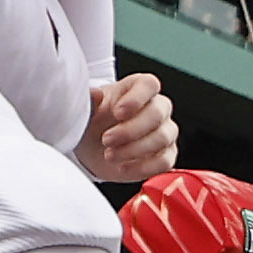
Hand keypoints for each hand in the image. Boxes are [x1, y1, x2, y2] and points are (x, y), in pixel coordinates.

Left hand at [77, 71, 177, 185]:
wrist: (92, 148)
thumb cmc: (95, 121)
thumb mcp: (87, 109)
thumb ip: (91, 101)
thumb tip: (96, 95)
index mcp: (138, 88)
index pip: (149, 84)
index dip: (136, 98)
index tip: (117, 113)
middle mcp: (157, 107)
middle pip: (157, 113)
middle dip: (130, 130)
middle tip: (106, 139)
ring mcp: (165, 131)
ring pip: (162, 138)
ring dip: (133, 149)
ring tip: (110, 155)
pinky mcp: (165, 156)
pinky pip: (164, 162)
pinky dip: (143, 167)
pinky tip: (123, 167)